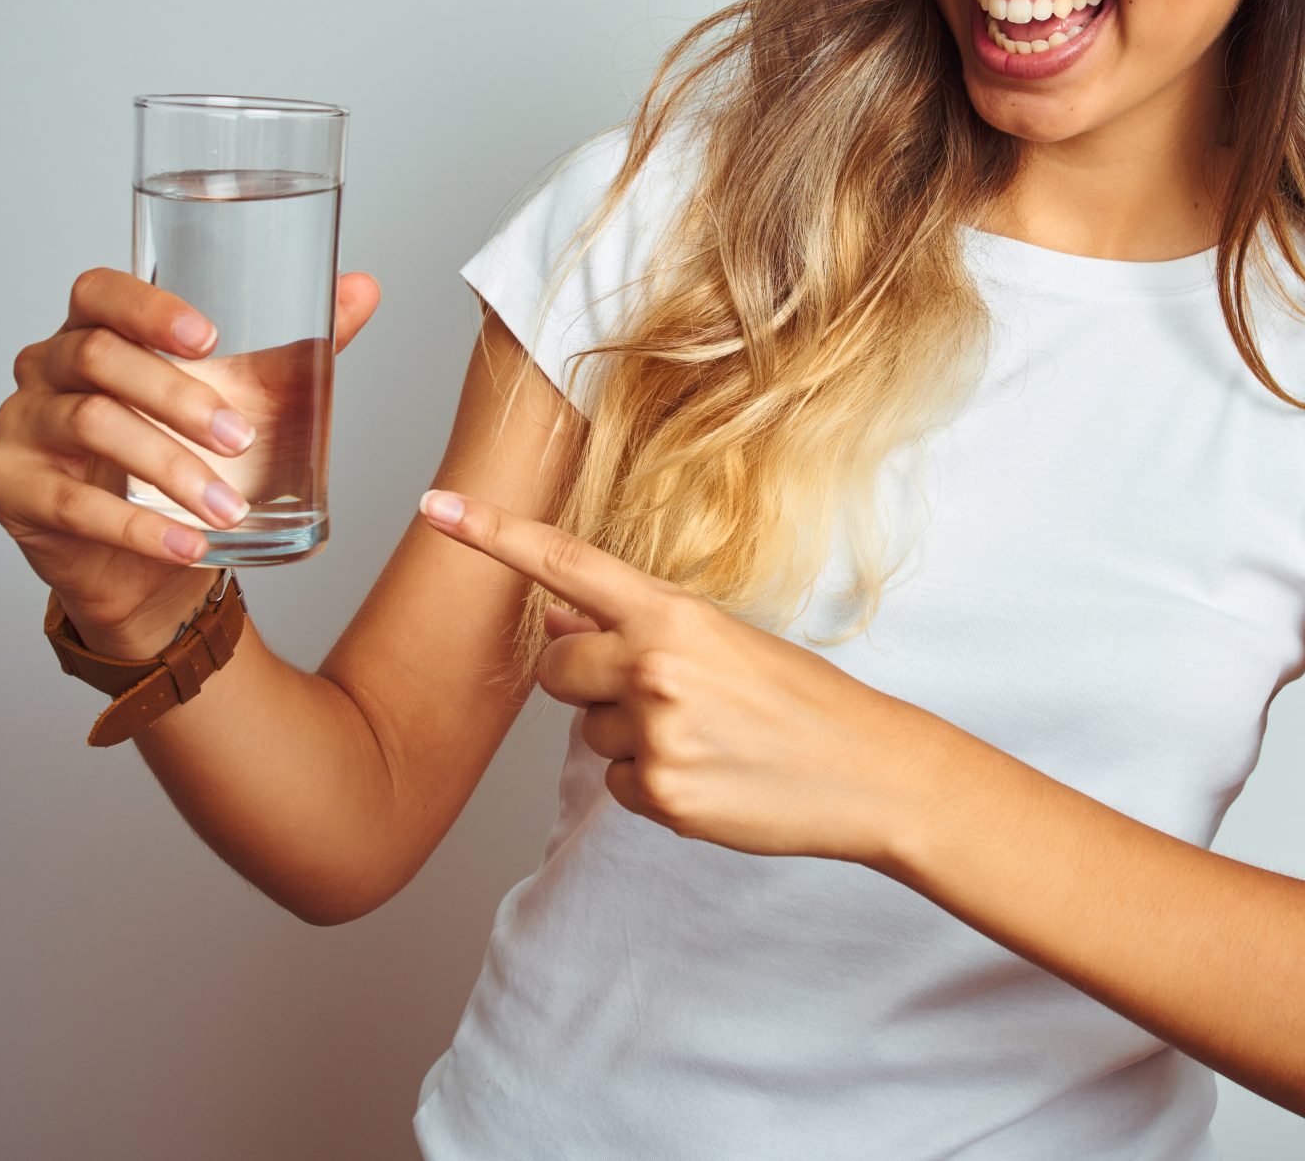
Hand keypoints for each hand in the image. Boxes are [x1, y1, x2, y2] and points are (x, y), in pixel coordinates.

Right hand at [0, 267, 380, 649]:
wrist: (145, 564)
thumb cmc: (187, 458)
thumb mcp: (247, 399)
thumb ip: (301, 345)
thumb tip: (365, 287)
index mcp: (94, 330)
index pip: (99, 291)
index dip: (149, 306)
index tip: (210, 337)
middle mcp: (44, 368)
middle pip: (98, 358)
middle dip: (178, 397)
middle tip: (243, 438)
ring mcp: (20, 427)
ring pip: (88, 425)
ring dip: (169, 467)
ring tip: (229, 506)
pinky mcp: (10, 488)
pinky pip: (72, 504)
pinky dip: (138, 527)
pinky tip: (188, 544)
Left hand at [417, 487, 932, 867]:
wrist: (868, 769)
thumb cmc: (801, 699)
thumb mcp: (724, 639)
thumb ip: (636, 628)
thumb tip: (560, 625)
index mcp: (672, 613)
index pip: (565, 563)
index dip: (493, 534)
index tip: (435, 509)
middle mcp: (654, 666)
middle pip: (556, 671)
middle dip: (585, 682)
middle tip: (657, 693)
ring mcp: (655, 733)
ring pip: (587, 733)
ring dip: (627, 737)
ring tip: (704, 736)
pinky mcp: (661, 795)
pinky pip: (616, 787)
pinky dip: (653, 785)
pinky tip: (709, 775)